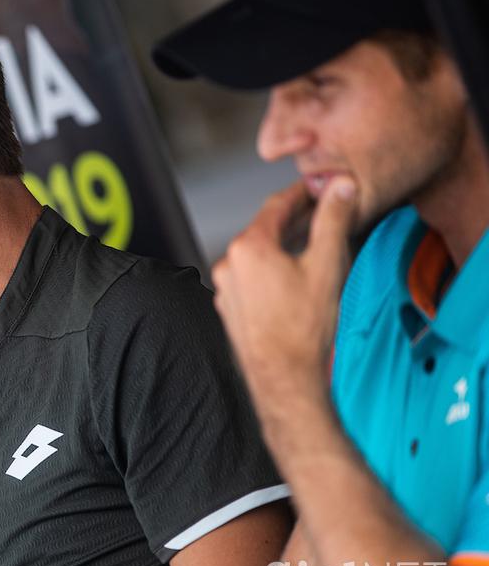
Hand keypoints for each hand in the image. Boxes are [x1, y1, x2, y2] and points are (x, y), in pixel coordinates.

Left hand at [212, 177, 357, 422]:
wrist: (285, 378)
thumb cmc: (303, 328)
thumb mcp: (326, 264)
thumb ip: (332, 219)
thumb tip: (340, 188)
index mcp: (248, 247)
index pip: (277, 206)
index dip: (302, 193)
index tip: (318, 187)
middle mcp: (229, 264)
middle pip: (265, 230)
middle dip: (295, 221)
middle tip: (322, 213)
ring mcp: (226, 288)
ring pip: (258, 256)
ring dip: (283, 247)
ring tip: (312, 246)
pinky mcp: (230, 307)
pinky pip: (252, 278)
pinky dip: (272, 271)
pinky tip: (293, 280)